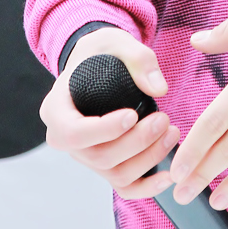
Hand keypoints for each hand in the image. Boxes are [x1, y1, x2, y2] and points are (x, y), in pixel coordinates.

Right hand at [40, 25, 179, 199]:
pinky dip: (145, 186)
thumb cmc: (102, 52)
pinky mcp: (104, 165)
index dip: (103, 130)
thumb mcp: (115, 42)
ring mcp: (84, 156)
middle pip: (98, 157)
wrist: (97, 62)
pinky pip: (123, 186)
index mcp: (56, 109)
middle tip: (164, 120)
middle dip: (136, 143)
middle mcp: (65, 139)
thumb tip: (159, 89)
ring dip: (147, 159)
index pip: (72, 133)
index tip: (132, 115)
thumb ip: (138, 58)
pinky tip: (166, 176)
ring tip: (171, 133)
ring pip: (114, 173)